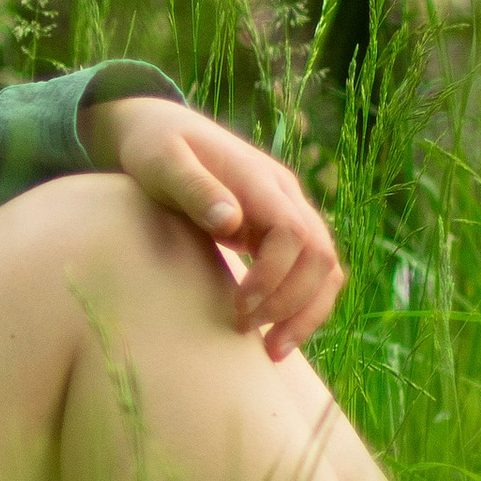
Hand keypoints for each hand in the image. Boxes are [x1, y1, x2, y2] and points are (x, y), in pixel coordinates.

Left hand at [82, 94, 345, 360]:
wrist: (159, 129)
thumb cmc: (154, 147)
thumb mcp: (160, 161)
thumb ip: (194, 188)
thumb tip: (231, 223)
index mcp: (259, 178)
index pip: (293, 233)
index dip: (274, 276)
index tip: (239, 306)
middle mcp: (284, 195)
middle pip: (320, 255)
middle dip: (294, 303)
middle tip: (249, 334)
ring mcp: (287, 211)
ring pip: (326, 267)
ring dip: (308, 311)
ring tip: (272, 351)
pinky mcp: (280, 230)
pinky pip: (311, 271)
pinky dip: (304, 304)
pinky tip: (277, 333)